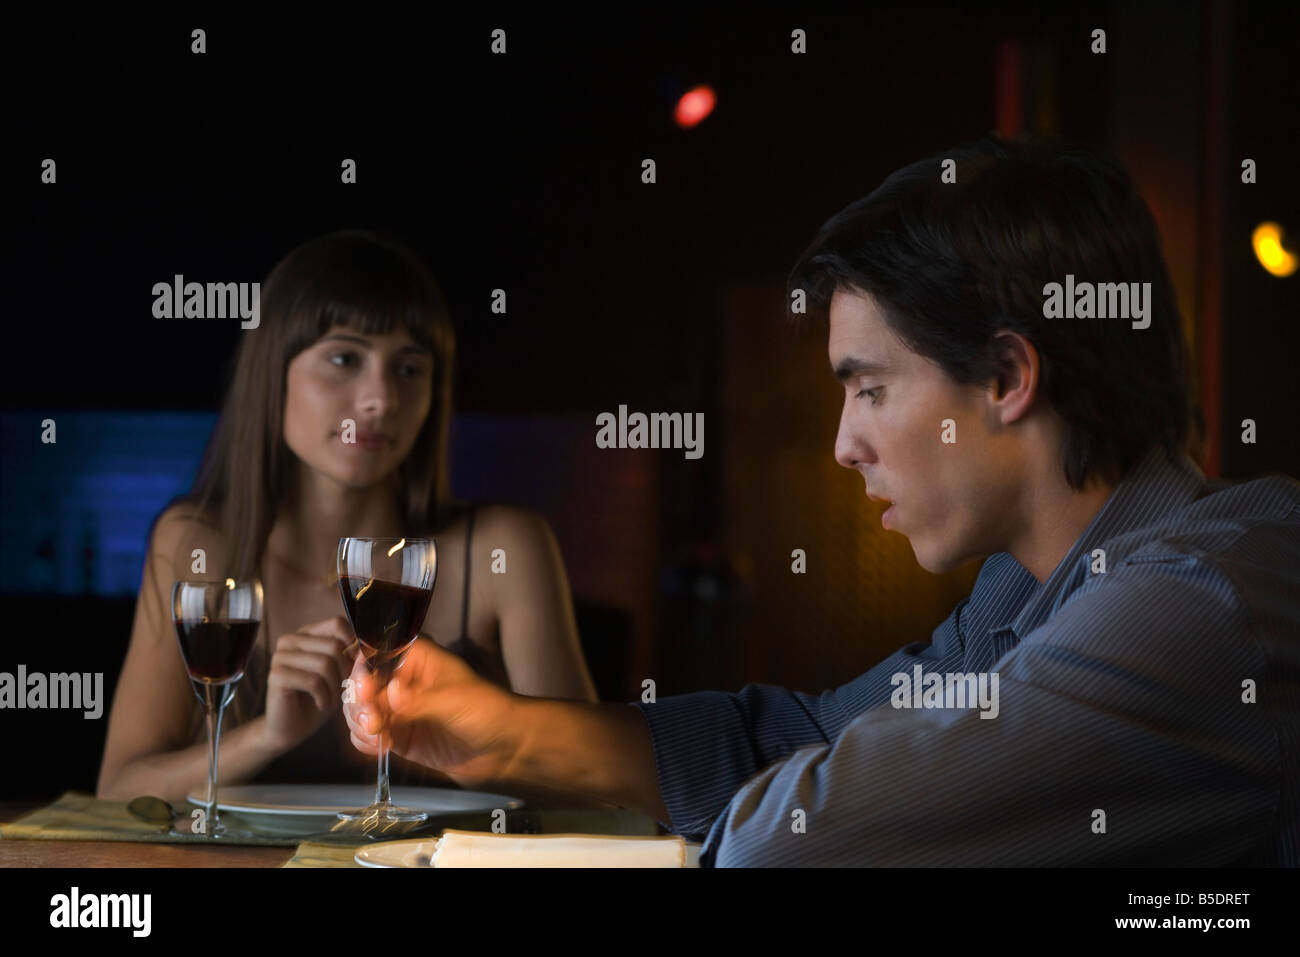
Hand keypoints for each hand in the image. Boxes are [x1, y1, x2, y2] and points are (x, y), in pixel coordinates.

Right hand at [261, 616, 357, 752]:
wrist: (292, 727)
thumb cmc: (319, 697)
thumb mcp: (340, 672)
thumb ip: (352, 656)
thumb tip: (369, 647)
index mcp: (306, 633)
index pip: (337, 624)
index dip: (353, 645)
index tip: (356, 667)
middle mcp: (290, 640)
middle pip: (334, 646)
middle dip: (345, 672)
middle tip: (342, 690)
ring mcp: (280, 656)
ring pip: (325, 664)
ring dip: (335, 688)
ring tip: (332, 700)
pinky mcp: (276, 676)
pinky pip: (313, 681)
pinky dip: (324, 697)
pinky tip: (322, 705)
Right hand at [342, 635, 520, 787]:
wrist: (505, 747)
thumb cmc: (488, 710)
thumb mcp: (453, 699)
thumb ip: (418, 700)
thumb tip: (390, 694)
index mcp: (418, 658)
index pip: (377, 654)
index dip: (364, 671)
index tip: (366, 692)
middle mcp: (404, 681)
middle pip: (362, 685)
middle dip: (359, 703)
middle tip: (372, 721)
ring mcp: (400, 710)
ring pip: (361, 711)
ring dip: (360, 723)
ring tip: (377, 735)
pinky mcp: (400, 736)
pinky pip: (369, 736)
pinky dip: (365, 742)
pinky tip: (378, 747)